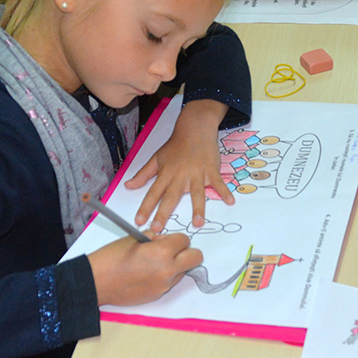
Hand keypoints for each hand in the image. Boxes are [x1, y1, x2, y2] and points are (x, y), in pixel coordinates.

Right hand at [87, 231, 203, 306]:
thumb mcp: (135, 238)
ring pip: (183, 272)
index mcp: (163, 251)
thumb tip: (166, 240)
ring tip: (153, 264)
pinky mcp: (158, 295)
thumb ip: (156, 238)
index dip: (176, 239)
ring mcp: (164, 285)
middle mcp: (168, 269)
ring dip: (175, 266)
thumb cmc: (112, 257)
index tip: (167, 240)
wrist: (96, 281)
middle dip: (187, 252)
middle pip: (196, 258)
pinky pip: (169, 283)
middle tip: (173, 251)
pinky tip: (146, 275)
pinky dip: (163, 277)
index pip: (186, 240)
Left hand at [124, 99, 231, 228]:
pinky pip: (218, 183)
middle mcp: (180, 176)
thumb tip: (127, 185)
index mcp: (166, 174)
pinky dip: (225, 192)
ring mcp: (197, 173)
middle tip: (158, 229)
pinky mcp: (211, 170)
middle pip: (171, 197)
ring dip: (198, 208)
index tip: (139, 221)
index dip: (145, 207)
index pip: (153, 193)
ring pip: (197, 193)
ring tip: (197, 223)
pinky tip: (230, 202)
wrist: (194, 128)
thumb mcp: (156, 158)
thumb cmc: (175, 145)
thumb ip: (143, 175)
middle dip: (163, 213)